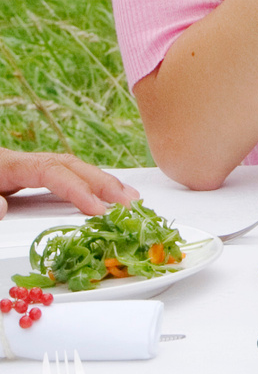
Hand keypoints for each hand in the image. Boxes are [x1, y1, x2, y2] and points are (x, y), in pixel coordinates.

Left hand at [0, 149, 138, 218]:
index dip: (78, 188)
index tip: (99, 210)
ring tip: (126, 197)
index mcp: (7, 165)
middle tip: (129, 202)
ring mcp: (23, 169)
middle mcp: (21, 163)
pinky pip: (63, 177)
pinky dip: (85, 185)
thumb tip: (2, 208)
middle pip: (70, 165)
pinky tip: (99, 196)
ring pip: (70, 168)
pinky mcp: (22, 180)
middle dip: (102, 182)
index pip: (51, 171)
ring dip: (100, 182)